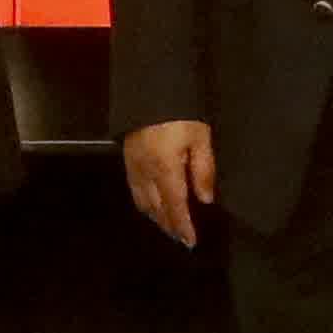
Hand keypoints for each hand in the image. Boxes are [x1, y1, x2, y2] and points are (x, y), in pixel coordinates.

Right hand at [121, 118, 219, 246]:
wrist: (150, 90)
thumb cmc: (181, 114)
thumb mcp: (200, 138)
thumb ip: (203, 170)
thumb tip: (205, 199)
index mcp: (166, 169)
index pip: (175, 206)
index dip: (183, 226)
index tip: (190, 242)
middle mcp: (147, 173)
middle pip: (157, 209)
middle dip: (169, 226)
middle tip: (181, 239)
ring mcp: (134, 167)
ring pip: (143, 203)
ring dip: (156, 218)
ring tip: (169, 226)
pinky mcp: (127, 160)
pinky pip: (134, 191)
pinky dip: (145, 205)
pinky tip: (152, 206)